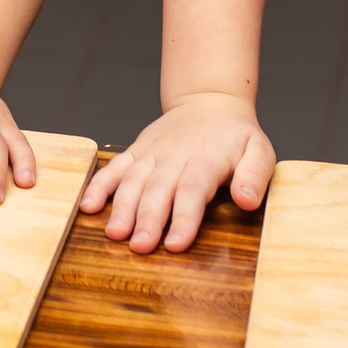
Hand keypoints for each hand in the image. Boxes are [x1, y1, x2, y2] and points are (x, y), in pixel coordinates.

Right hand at [79, 90, 275, 253]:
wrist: (208, 101)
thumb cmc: (235, 135)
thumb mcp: (259, 150)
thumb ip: (255, 174)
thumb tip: (247, 200)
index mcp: (206, 159)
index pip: (193, 190)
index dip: (183, 218)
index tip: (175, 245)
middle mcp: (175, 156)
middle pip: (159, 189)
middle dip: (148, 219)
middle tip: (140, 246)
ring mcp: (152, 153)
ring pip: (134, 180)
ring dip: (122, 207)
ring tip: (114, 233)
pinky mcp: (136, 151)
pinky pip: (115, 168)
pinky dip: (99, 186)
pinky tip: (88, 207)